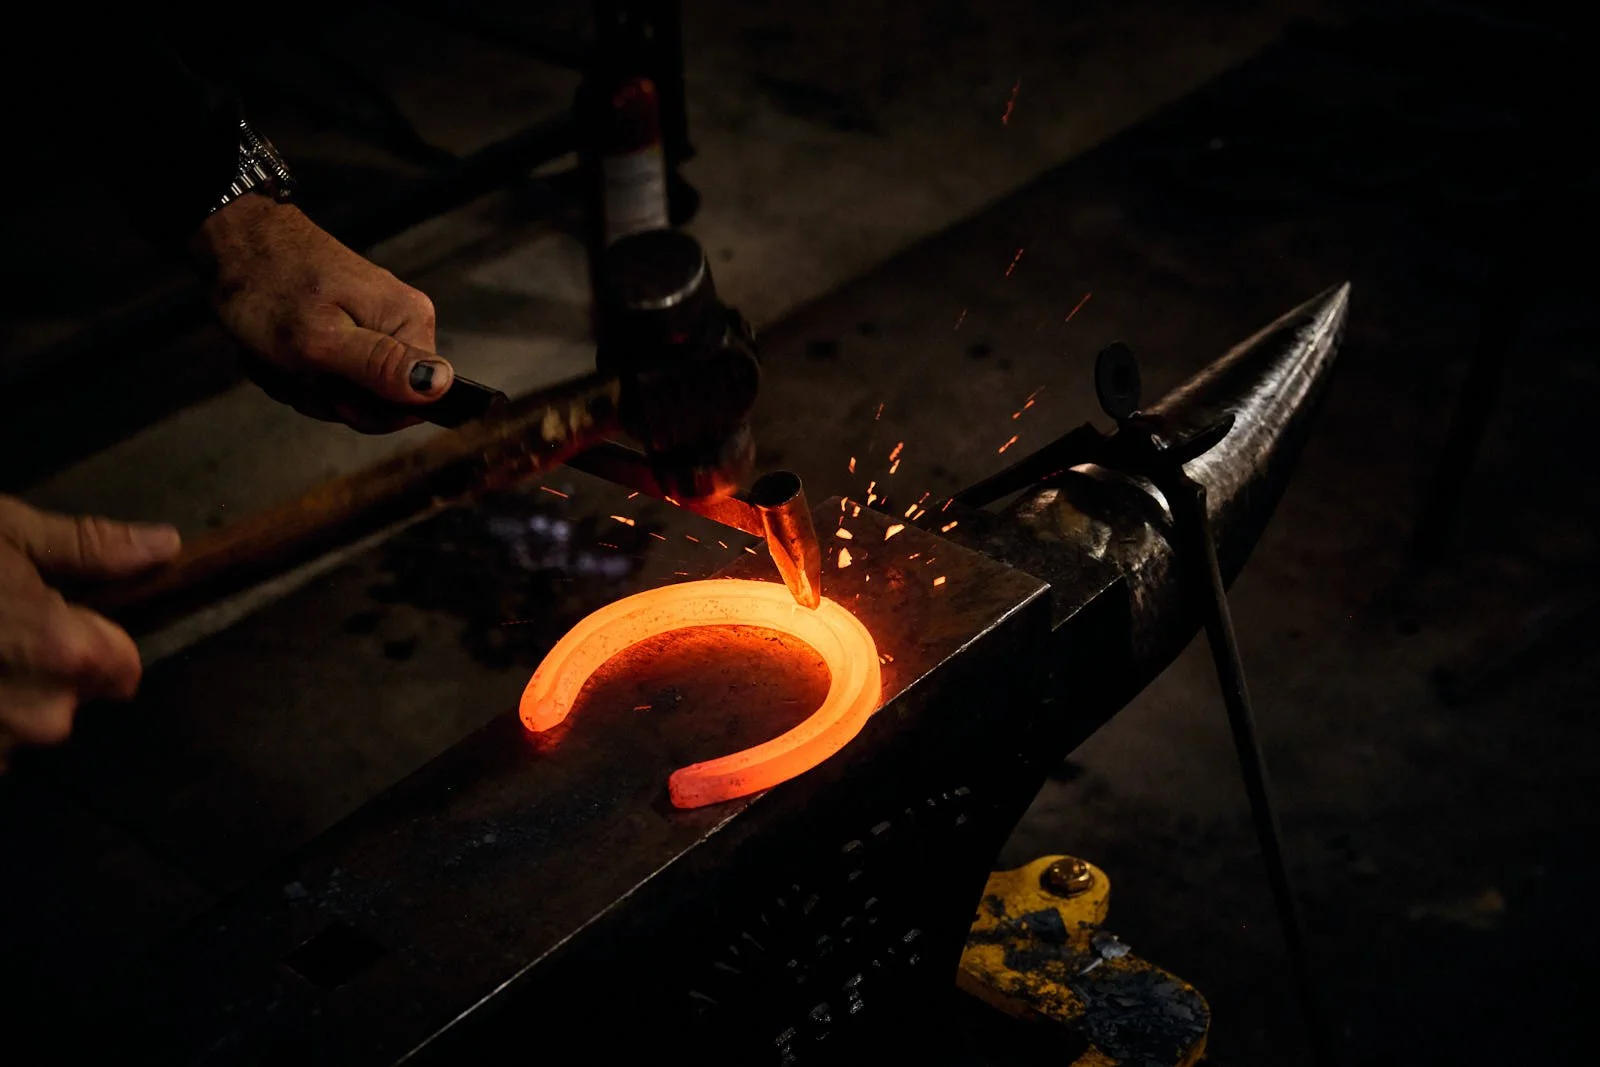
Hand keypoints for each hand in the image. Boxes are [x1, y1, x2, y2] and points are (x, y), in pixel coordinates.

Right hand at [0, 497, 180, 769]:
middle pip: (66, 700)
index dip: (89, 641)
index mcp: (69, 653)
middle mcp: (40, 715)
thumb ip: (90, 548)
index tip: (51, 619)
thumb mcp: (7, 533)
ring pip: (14, 725)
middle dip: (33, 670)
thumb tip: (163, 545)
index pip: (123, 668)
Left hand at [192, 196, 453, 432]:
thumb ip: (381, 366)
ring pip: (349, 395)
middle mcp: (403, 325)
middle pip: (379, 403)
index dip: (364, 408)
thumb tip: (440, 385)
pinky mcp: (351, 328)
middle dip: (327, 396)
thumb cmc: (268, 285)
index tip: (325, 384)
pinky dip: (298, 373)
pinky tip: (279, 352)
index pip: (413, 404)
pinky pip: (331, 378)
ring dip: (305, 385)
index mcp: (410, 324)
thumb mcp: (320, 339)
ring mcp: (377, 327)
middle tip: (295, 366)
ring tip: (281, 355)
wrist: (235, 242)